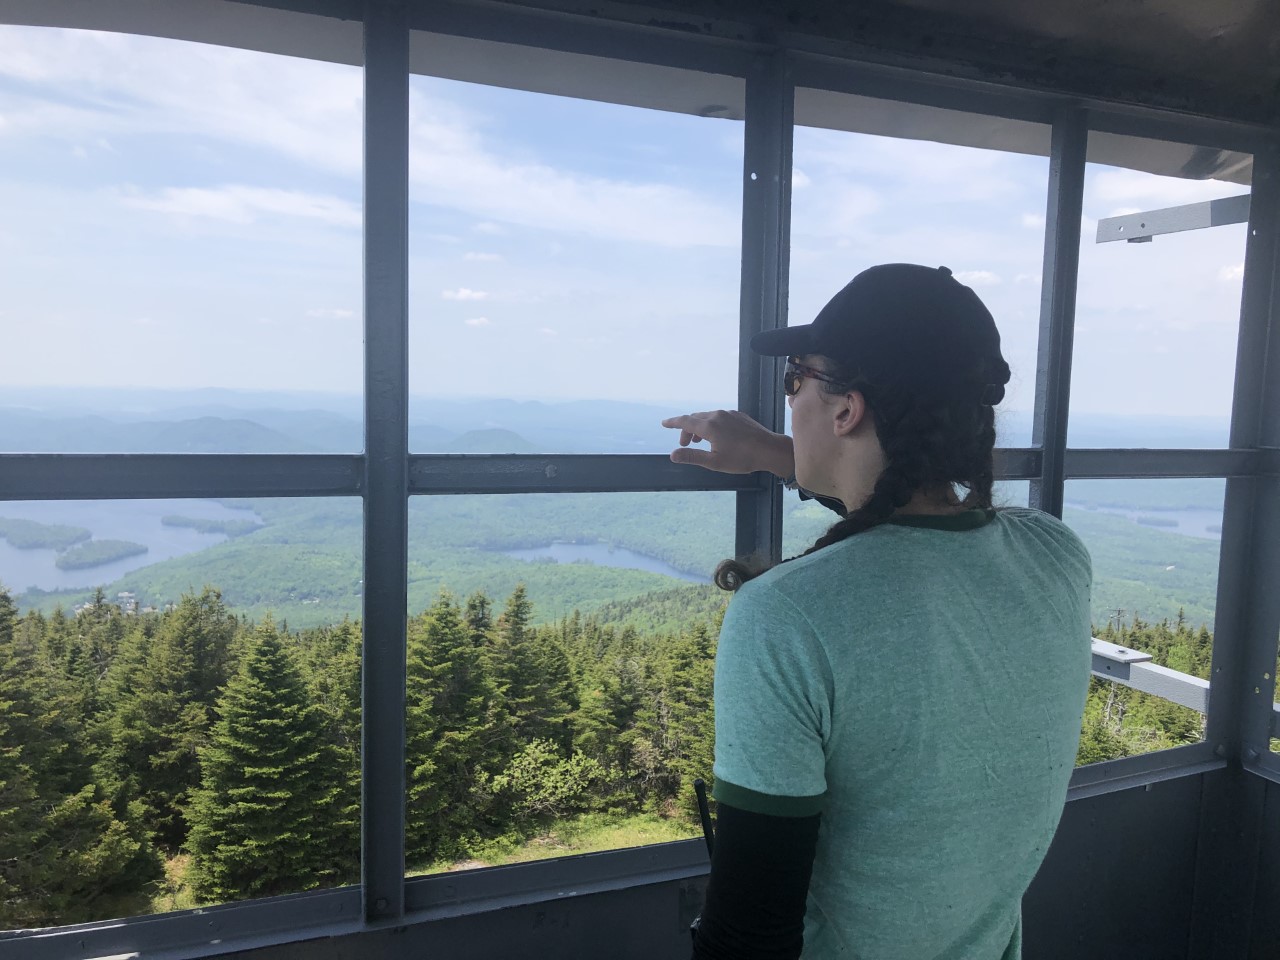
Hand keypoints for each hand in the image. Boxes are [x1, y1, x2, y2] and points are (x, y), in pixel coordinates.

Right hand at [661, 410, 793, 477]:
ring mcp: (729, 414)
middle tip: (686, 445)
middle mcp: (718, 415)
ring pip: (708, 417)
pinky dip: (712, 424)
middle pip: (695, 418)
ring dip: (700, 427)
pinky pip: (719, 417)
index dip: (673, 423)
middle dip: (687, 430)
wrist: (769, 450)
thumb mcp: (714, 462)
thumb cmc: (742, 458)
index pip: (685, 421)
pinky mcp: (739, 415)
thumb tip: (672, 455)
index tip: (664, 423)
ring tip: (700, 441)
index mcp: (709, 426)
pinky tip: (718, 437)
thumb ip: (692, 457)